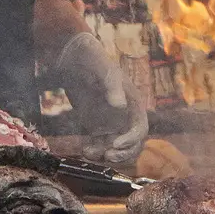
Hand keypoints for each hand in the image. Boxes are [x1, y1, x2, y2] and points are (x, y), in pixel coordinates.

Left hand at [58, 32, 147, 164]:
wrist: (75, 59)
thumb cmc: (94, 61)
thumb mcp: (105, 71)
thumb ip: (113, 87)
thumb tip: (120, 106)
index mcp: (133, 104)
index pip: (140, 129)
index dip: (131, 140)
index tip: (115, 144)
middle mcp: (125, 117)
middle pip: (132, 144)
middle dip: (122, 154)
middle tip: (107, 155)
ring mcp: (111, 123)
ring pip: (115, 148)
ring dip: (106, 155)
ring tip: (89, 152)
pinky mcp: (96, 127)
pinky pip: (99, 145)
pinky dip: (94, 151)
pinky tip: (84, 149)